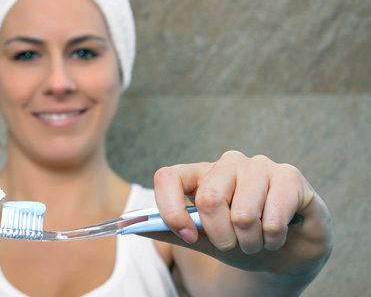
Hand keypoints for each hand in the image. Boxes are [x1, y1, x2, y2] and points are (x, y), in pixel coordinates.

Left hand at [148, 150, 331, 276]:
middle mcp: (227, 163)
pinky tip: (277, 236)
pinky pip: (273, 215)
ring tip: (257, 241)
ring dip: (250, 241)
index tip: (188, 237)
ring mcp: (259, 165)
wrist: (286, 251)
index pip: (167, 177)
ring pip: (242, 213)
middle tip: (234, 245)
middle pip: (208, 198)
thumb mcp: (201, 239)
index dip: (171, 210)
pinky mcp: (289, 176)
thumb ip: (167, 229)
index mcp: (200, 175)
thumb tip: (127, 223)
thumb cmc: (239, 240)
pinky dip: (273, 239)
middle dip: (221, 236)